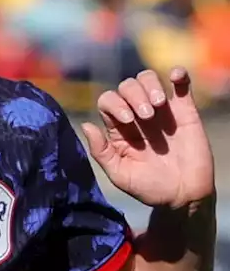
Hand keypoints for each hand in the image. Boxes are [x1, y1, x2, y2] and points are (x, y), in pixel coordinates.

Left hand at [83, 68, 214, 210]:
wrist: (183, 195)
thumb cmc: (149, 187)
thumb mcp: (119, 174)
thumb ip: (101, 151)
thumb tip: (86, 125)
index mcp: (118, 128)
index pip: (108, 101)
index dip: (114, 104)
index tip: (128, 121)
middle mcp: (137, 114)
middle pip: (127, 86)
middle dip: (134, 96)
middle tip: (146, 117)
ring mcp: (161, 110)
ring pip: (148, 79)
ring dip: (150, 86)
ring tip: (158, 106)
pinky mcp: (185, 110)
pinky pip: (181, 84)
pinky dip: (179, 74)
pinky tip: (176, 76)